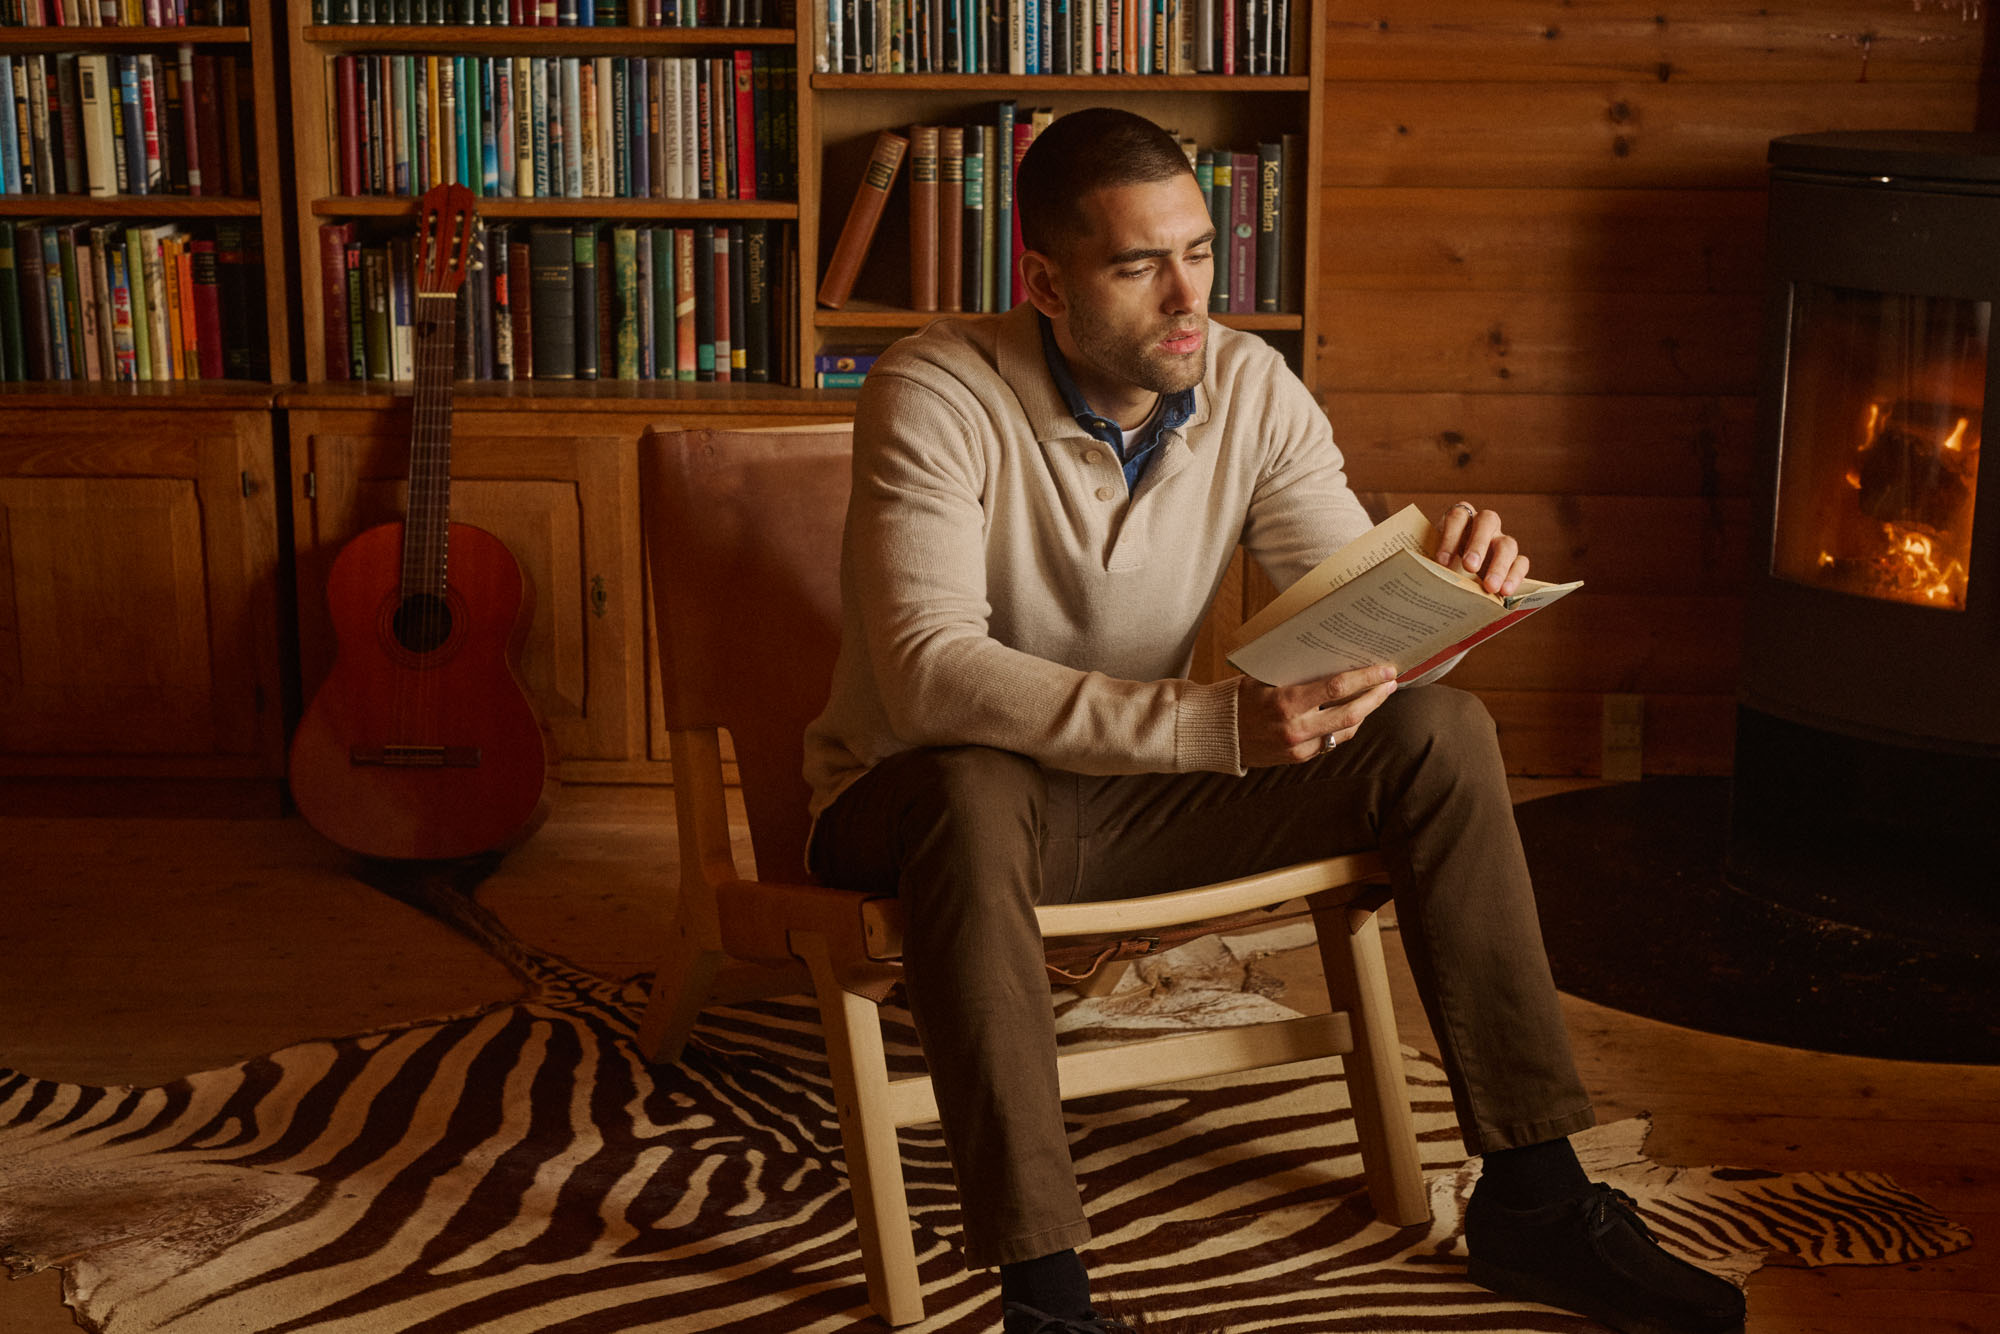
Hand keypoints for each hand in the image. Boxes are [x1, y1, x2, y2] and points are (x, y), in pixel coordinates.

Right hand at [1236, 664, 1398, 768]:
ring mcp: (1299, 748)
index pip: (1336, 688)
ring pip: (1345, 731)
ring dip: (1365, 712)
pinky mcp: (1298, 758)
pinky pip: (1331, 742)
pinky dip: (1345, 726)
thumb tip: (1332, 655)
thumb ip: (1295, 672)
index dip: (1365, 678)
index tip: (1385, 669)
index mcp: (1286, 703)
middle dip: (1375, 696)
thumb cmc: (1238, 697)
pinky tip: (1354, 713)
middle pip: (1350, 713)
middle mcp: (1296, 729)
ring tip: (1377, 696)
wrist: (1215, 733)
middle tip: (1391, 682)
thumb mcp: (1262, 677)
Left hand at [1435, 501, 1529, 595]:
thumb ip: (1430, 562)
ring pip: (1507, 544)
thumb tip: (1425, 574)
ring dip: (1499, 566)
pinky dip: (1515, 576)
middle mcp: (1483, 524)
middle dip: (1478, 545)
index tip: (1441, 561)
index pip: (1458, 517)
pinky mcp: (1514, 559)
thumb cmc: (1439, 563)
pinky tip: (1505, 592)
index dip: (1450, 537)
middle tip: (1470, 567)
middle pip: (1487, 522)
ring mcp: (1500, 540)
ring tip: (1490, 587)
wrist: (1453, 578)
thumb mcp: (1431, 558)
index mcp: (1460, 518)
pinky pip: (1521, 563)